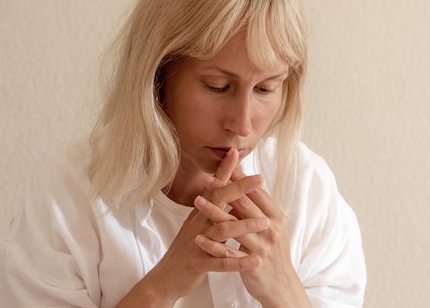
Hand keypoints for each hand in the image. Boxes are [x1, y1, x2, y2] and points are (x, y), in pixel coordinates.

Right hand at [127, 149, 268, 305]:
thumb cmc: (186, 248)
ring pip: (221, 230)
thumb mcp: (197, 224)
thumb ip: (210, 206)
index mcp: (200, 214)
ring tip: (265, 222)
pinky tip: (255, 261)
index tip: (236, 151)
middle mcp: (198, 224)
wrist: (164, 278)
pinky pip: (219, 262)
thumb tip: (223, 185)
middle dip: (239, 188)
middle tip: (260, 178)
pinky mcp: (197, 264)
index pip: (214, 187)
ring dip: (244, 225)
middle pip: (218, 201)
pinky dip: (238, 262)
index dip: (225, 170)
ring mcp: (196, 244)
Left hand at [196, 167, 311, 307]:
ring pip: (235, 226)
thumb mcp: (272, 227)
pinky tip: (198, 237)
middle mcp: (271, 229)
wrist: (281, 285)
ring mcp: (262, 246)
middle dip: (225, 190)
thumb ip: (259, 209)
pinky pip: (229, 252)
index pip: (256, 192)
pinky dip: (213, 244)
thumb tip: (243, 187)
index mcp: (277, 217)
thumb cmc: (274, 252)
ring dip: (214, 212)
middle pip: (245, 205)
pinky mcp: (251, 264)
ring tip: (197, 201)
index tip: (226, 164)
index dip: (240, 178)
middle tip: (207, 178)